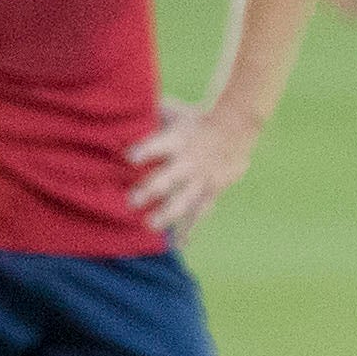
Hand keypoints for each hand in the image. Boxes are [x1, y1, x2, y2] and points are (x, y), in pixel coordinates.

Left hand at [130, 94, 256, 236]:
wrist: (235, 128)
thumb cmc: (196, 118)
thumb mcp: (174, 112)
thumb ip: (150, 116)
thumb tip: (121, 112)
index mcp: (177, 140)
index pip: (159, 145)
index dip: (145, 151)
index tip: (129, 158)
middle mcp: (188, 161)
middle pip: (168, 177)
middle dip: (150, 190)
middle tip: (132, 201)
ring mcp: (200, 179)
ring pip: (183, 200)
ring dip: (167, 214)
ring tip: (150, 226)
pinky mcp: (211, 191)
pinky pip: (200, 213)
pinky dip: (190, 229)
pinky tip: (179, 244)